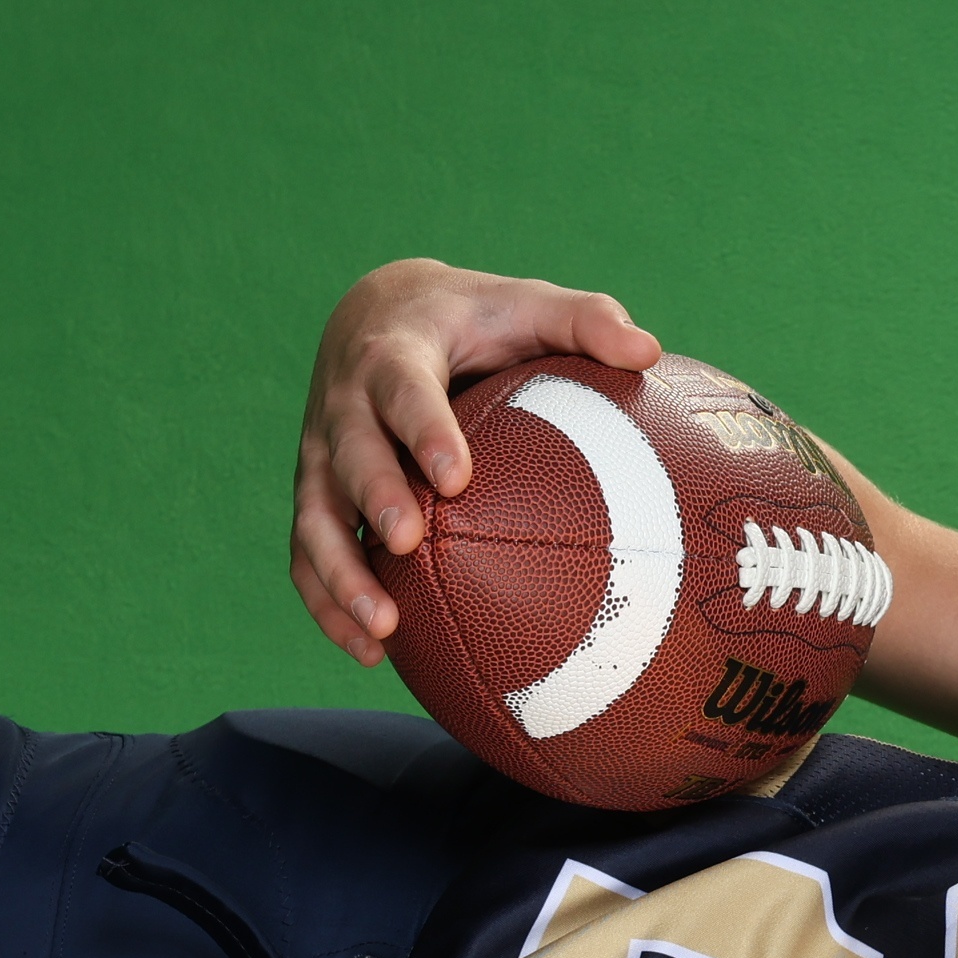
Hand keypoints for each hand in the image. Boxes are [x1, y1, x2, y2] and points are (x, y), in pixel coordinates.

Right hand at [292, 258, 666, 665]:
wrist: (375, 314)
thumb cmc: (471, 319)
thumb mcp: (525, 305)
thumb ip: (584, 320)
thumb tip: (650, 350)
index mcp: (392, 355)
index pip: (401, 390)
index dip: (424, 430)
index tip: (457, 477)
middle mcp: (344, 405)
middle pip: (349, 453)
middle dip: (376, 497)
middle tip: (411, 543)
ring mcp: (321, 455)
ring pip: (316, 516)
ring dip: (341, 573)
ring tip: (383, 625)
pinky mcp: (318, 495)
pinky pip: (308, 554)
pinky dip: (330, 604)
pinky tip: (374, 653)